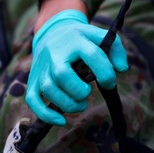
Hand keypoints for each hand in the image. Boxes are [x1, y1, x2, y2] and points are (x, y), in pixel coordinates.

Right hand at [26, 9, 127, 125]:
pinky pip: (32, 99)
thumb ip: (116, 50)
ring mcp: (42, 67)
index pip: (92, 55)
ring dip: (67, 104)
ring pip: (48, 89)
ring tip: (80, 104)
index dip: (105, 72)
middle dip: (79, 91)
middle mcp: (56, 53)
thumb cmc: (82, 40)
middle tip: (87, 93)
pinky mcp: (33, 80)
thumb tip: (121, 69)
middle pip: (62, 74)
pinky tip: (61, 120)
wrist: (53, 32)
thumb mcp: (100, 37)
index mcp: (76, 40)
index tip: (109, 82)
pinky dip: (45, 114)